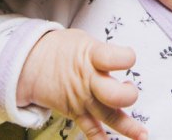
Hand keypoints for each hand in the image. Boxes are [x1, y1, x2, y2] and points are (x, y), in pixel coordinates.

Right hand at [17, 28, 145, 139]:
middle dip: (128, 95)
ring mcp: (83, 99)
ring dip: (128, 127)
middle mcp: (89, 81)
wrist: (29, 62)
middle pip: (115, 95)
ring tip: (142, 135)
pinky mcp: (77, 112)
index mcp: (92, 57)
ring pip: (109, 116)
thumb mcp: (82, 40)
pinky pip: (91, 130)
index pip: (117, 58)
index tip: (128, 57)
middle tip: (129, 88)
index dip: (127, 57)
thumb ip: (103, 52)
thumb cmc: (60, 48)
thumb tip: (121, 59)